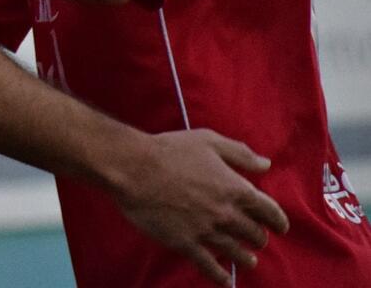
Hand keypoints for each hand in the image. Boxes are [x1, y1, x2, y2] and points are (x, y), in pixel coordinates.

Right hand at [112, 129, 288, 283]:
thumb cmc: (170, 150)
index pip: (269, 211)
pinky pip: (208, 266)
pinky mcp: (185, 243)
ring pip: (236, 252)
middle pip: (254, 234)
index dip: (278, 220)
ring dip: (245, 258)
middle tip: (257, 239)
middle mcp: (226, 214)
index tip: (281, 227)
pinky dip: (219, 276)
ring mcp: (206, 231)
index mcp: (236, 188)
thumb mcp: (208, 140)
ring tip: (248, 260)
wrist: (133, 168)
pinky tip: (225, 281)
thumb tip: (265, 164)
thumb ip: (240, 153)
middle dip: (259, 237)